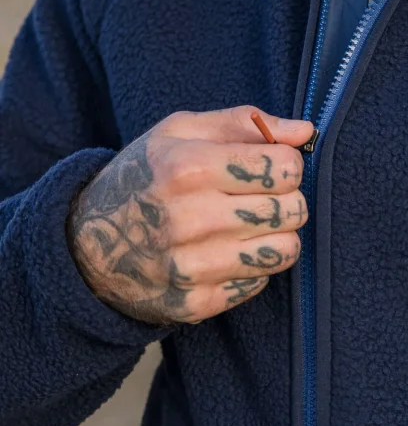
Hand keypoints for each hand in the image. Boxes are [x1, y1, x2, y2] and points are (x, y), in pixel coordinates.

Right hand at [67, 107, 313, 325]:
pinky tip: (226, 251)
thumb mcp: (180, 131)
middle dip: (287, 199)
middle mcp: (188, 219)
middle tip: (260, 197)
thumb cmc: (145, 176)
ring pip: (285, 250)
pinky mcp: (195, 303)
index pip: (284, 168)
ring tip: (249, 224)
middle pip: (292, 209)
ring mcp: (191, 266)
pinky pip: (260, 282)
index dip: (287, 164)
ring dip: (276, 235)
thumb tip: (305, 131)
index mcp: (187, 168)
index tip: (270, 166)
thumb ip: (245, 123)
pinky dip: (252, 266)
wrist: (85, 244)